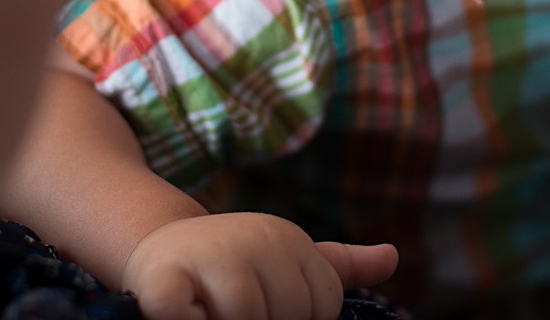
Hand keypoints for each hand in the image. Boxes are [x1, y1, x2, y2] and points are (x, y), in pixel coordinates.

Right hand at [122, 212, 397, 319]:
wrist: (157, 251)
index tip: (260, 301)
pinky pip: (187, 319)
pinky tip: (183, 313)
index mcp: (288, 239)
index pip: (319, 308)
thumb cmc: (229, 268)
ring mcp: (210, 255)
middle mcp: (255, 238)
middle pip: (285, 317)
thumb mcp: (284, 261)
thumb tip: (392, 257)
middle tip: (227, 306)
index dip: (291, 318)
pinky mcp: (163, 280)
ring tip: (207, 309)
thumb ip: (337, 267)